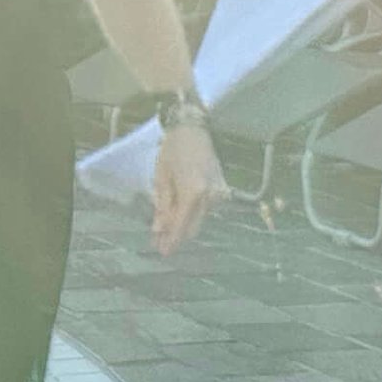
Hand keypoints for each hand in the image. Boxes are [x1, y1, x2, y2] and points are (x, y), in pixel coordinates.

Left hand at [152, 121, 225, 256]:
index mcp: (193, 193)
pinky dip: (193, 213)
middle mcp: (210, 196)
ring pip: (200, 219)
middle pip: (194, 228)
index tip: (163, 252)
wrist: (193, 129)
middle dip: (177, 236)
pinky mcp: (222, 190)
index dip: (172, 241)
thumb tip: (159, 230)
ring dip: (184, 225)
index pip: (182, 226)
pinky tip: (179, 212)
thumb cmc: (173, 150)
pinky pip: (206, 209)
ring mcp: (219, 194)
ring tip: (165, 226)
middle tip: (160, 242)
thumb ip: (163, 207)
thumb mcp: (161, 179)